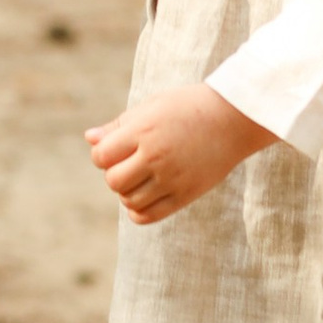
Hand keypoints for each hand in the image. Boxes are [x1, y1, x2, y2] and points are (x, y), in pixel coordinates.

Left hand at [86, 82, 275, 223]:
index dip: (103, 154)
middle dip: (114, 174)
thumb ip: (118, 125)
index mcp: (143, 130)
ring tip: (140, 178)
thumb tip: (89, 139)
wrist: (233, 118)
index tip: (116, 148)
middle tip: (130, 164)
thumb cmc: (187, 107)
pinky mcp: (186, 194)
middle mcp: (156, 156)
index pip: (101, 156)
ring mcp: (172, 178)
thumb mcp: (150, 107)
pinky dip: (138, 211)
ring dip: (127, 192)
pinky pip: (149, 215)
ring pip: (129, 200)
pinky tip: (144, 195)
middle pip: (114, 181)